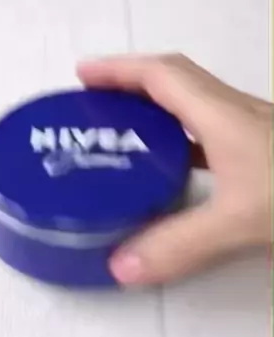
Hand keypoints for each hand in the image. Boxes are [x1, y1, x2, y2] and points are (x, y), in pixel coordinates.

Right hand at [78, 54, 271, 285]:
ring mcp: (256, 132)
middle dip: (132, 87)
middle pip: (176, 83)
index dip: (119, 69)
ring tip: (126, 140)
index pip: (162, 75)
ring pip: (196, 109)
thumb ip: (181, 244)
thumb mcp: (241, 221)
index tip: (82, 75)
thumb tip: (119, 267)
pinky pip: (214, 136)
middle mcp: (238, 113)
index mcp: (223, 114)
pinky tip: (180, 175)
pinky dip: (186, 144)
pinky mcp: (266, 153)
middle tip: (96, 109)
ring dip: (159, 114)